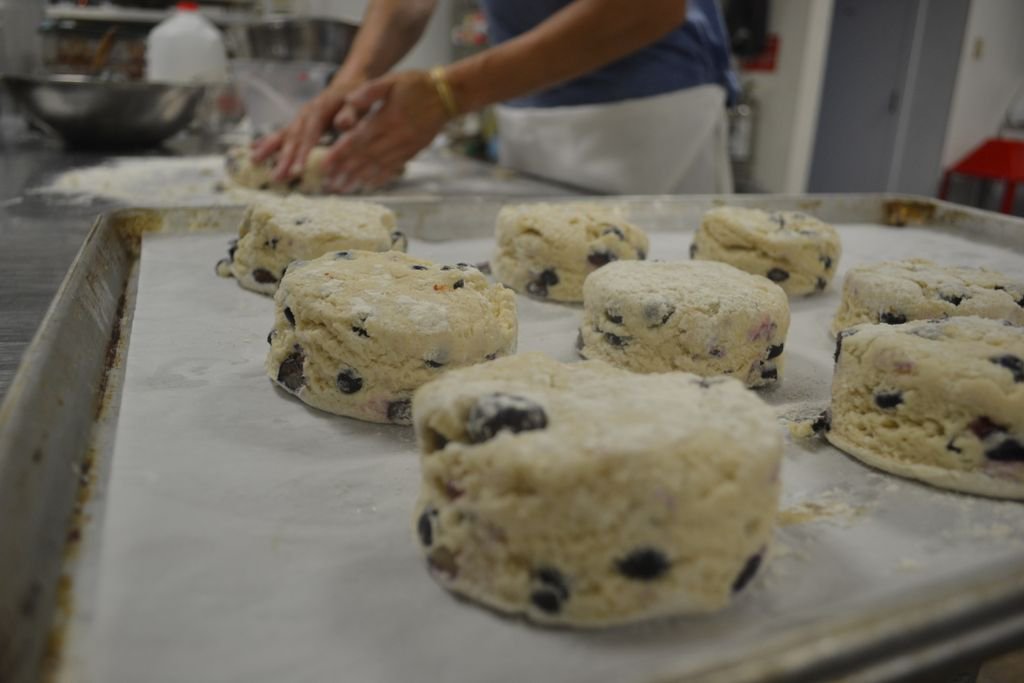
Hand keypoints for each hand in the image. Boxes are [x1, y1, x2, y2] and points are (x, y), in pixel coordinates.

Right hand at [251, 84, 360, 181]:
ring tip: (254, 161)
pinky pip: (281, 133)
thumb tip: (342, 123)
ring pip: (283, 134)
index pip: (310, 135)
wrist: (350, 85)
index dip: (302, 154)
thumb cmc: (358, 99)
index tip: (297, 171)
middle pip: (292, 138)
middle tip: (276, 177)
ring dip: (268, 149)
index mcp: (320, 111)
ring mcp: (300, 117)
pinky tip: (253, 149)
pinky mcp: (298, 122)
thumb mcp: (360, 104)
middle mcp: (306, 114)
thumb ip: (351, 113)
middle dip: (284, 159)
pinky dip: (267, 141)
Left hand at [322, 70, 450, 192]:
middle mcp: (395, 136)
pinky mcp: (412, 152)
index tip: (325, 164)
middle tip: (327, 183)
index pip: (358, 139)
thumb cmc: (416, 85)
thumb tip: (349, 100)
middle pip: (365, 157)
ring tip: (341, 189)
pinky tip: (367, 185)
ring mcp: (404, 147)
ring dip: (358, 179)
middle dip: (345, 171)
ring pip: (378, 166)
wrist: (446, 96)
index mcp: (387, 118)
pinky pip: (393, 168)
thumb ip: (370, 90)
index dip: (340, 153)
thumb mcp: (391, 79)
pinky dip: (379, 178)